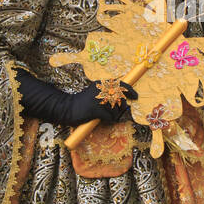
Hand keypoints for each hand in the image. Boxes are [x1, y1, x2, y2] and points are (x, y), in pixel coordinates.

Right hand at [15, 68, 136, 124]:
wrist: (67, 108)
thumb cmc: (83, 102)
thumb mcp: (96, 93)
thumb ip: (108, 93)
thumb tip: (125, 101)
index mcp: (101, 83)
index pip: (121, 84)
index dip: (130, 91)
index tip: (136, 97)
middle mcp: (101, 89)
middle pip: (121, 99)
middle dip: (122, 107)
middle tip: (116, 111)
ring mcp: (98, 99)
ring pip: (117, 109)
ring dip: (114, 115)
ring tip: (104, 115)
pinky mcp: (95, 110)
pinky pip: (110, 117)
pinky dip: (108, 120)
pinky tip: (101, 118)